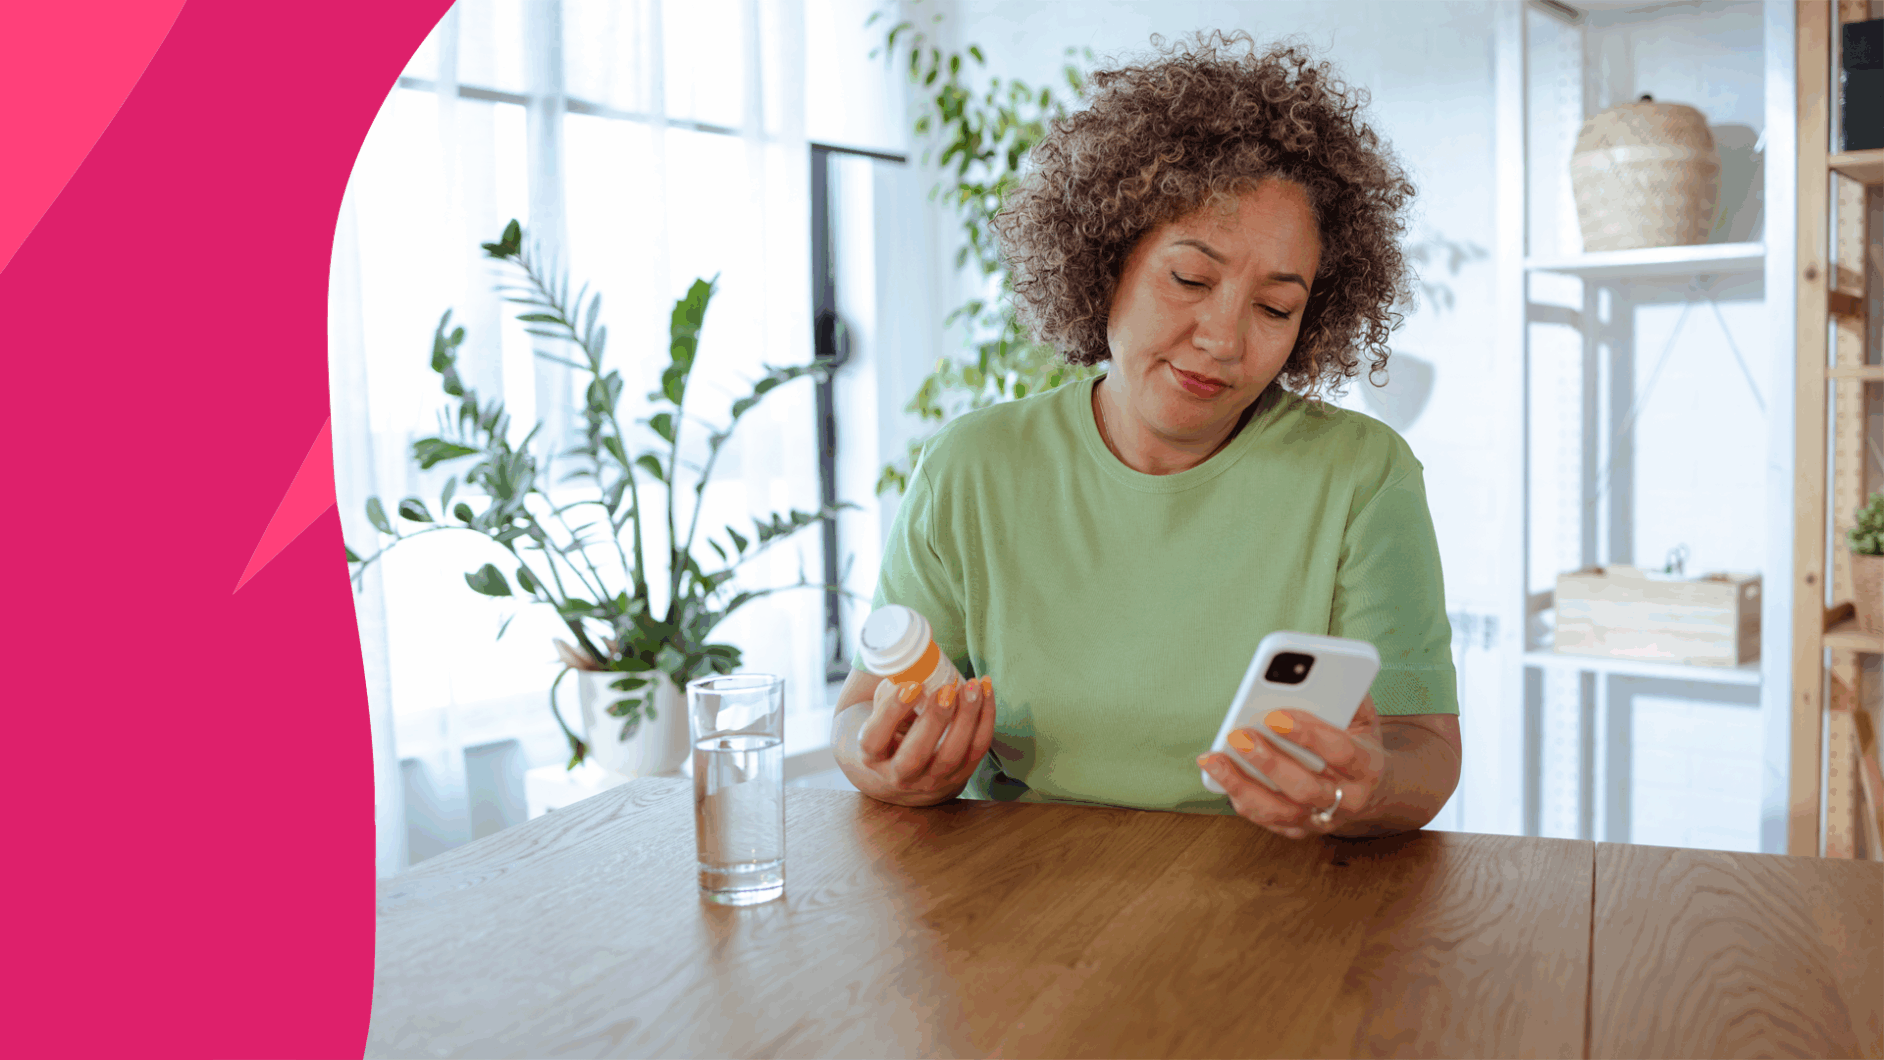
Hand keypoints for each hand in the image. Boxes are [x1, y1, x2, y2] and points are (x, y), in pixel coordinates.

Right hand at [851, 675, 996, 806]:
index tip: (911, 686)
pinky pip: (976, 750)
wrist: (906, 772)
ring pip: (952, 755)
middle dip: (934, 720)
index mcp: (873, 756)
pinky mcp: (959, 776)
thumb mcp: (878, 715)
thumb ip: (889, 694)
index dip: (891, 712)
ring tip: (972, 688)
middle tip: (947, 690)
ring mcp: (932, 780)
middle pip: (915, 755)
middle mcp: (900, 775)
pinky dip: (985, 720)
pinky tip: (986, 692)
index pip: (875, 739)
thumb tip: (910, 662)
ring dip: (966, 719)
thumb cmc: (890, 732)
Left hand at [1196, 694, 1387, 838]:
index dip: (1307, 734)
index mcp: (1367, 766)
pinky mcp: (1300, 829)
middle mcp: (1348, 799)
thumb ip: (1346, 694)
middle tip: (1238, 735)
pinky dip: (1242, 799)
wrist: (1373, 789)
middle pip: (1305, 786)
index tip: (1274, 715)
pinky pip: (1268, 820)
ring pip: (1281, 810)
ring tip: (1214, 760)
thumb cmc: (1358, 742)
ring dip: (1244, 785)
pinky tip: (1219, 776)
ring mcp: (1323, 818)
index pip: (1339, 751)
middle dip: (1269, 761)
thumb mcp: (1363, 716)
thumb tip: (1317, 670)